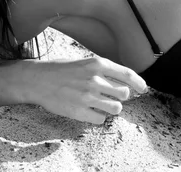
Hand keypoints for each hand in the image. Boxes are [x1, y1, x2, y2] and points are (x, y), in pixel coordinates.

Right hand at [23, 57, 147, 123]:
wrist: (36, 79)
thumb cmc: (62, 70)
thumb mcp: (85, 62)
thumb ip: (104, 70)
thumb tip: (126, 83)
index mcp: (97, 64)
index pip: (127, 74)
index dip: (139, 83)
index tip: (143, 89)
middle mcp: (94, 79)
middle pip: (124, 93)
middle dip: (121, 96)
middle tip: (111, 96)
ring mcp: (87, 96)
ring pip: (116, 108)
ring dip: (111, 108)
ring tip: (101, 104)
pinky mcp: (78, 111)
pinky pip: (101, 119)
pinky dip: (98, 117)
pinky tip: (90, 111)